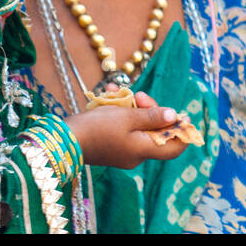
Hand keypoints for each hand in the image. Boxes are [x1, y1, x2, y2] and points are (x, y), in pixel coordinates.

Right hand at [64, 92, 189, 168]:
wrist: (65, 140)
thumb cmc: (97, 128)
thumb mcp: (127, 117)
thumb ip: (151, 116)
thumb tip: (174, 116)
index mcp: (143, 150)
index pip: (174, 148)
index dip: (181, 131)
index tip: (181, 114)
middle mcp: (136, 154)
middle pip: (154, 132)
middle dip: (150, 110)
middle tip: (139, 95)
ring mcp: (122, 151)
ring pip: (137, 126)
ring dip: (131, 107)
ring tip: (117, 90)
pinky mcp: (110, 145)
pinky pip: (122, 127)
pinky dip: (119, 112)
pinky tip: (108, 95)